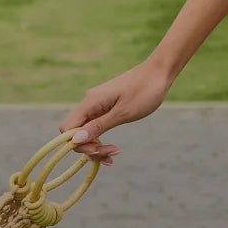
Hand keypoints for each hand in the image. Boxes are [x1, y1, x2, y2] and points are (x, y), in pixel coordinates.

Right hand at [58, 61, 175, 163]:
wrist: (160, 72)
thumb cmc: (144, 91)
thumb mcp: (123, 113)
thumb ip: (99, 126)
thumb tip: (75, 140)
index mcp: (91, 102)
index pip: (67, 128)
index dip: (77, 144)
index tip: (98, 150)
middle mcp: (90, 103)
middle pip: (76, 132)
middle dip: (90, 147)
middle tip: (111, 155)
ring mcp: (97, 104)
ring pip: (86, 131)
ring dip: (97, 145)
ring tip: (115, 153)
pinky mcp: (106, 106)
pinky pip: (97, 125)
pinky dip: (102, 138)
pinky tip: (114, 148)